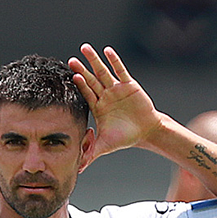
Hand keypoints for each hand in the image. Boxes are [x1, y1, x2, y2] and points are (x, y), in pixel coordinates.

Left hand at [68, 45, 161, 159]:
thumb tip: (78, 169)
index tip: (71, 75)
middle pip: (92, 79)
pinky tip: (107, 51)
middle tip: (71, 60)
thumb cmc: (125, 137)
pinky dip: (114, 61)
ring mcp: (116, 88)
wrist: (146, 131)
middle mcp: (105, 95)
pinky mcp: (129, 85)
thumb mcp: (105, 146)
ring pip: (103, 72)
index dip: (80, 84)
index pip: (87, 92)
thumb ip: (91, 154)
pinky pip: (120, 70)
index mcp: (98, 106)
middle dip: (82, 70)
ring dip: (95, 60)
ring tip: (85, 48)